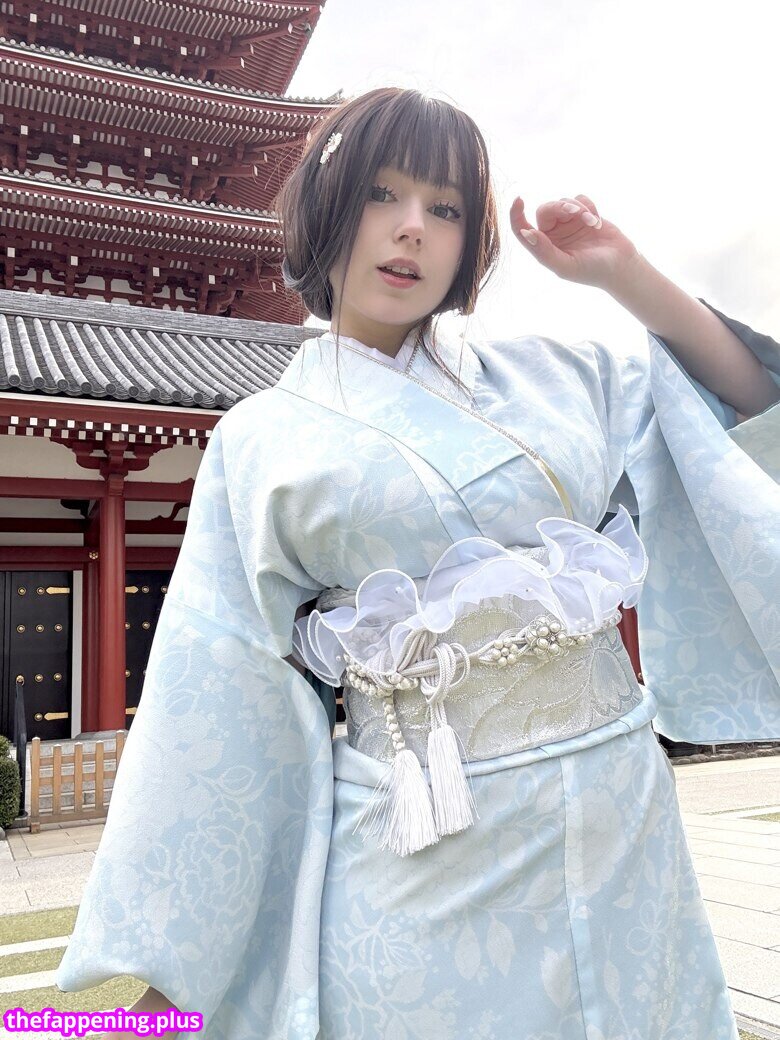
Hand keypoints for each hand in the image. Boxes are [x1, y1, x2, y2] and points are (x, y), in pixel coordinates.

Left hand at [510, 195, 641, 290]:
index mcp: (543, 248)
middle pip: (546, 209)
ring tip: (592, 223)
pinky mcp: (584, 215)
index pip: (522, 229)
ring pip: (563, 202)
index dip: (516, 215)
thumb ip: (544, 251)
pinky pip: (579, 198)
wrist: (621, 265)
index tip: (519, 200)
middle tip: (575, 213)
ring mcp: (568, 224)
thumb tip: (527, 233)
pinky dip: (588, 206)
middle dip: (560, 207)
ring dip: (578, 208)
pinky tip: (597, 222)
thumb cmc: (592, 271)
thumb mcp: (565, 266)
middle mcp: (553, 235)